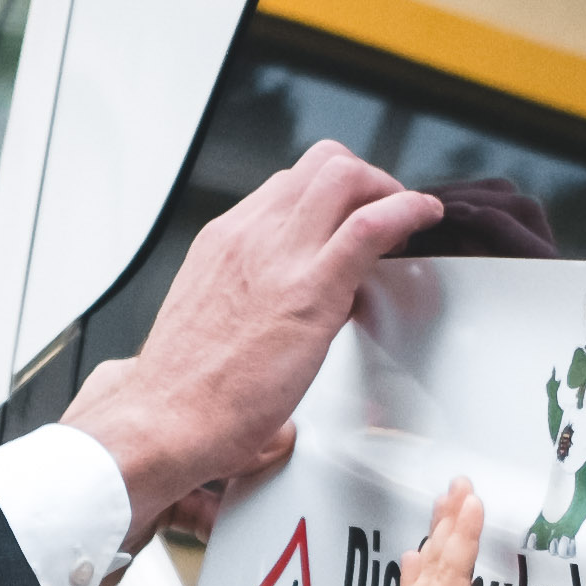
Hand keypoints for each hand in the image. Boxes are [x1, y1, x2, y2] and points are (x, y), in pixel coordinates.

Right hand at [66, 145, 444, 532]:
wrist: (162, 420)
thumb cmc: (181, 391)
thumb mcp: (209, 322)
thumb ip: (246, 302)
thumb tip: (281, 314)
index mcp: (224, 243)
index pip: (286, 188)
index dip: (328, 199)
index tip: (347, 221)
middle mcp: (250, 236)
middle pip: (319, 165)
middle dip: (365, 180)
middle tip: (386, 212)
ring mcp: (279, 257)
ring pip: (344, 175)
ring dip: (388, 189)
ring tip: (406, 218)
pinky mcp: (310, 289)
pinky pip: (371, 225)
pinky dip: (408, 210)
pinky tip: (423, 218)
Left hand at [333, 481, 484, 585]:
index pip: (450, 578)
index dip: (463, 538)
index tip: (474, 498)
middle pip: (434, 568)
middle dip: (448, 526)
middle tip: (458, 485)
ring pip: (422, 581)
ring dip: (434, 545)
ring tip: (438, 514)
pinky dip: (413, 580)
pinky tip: (408, 571)